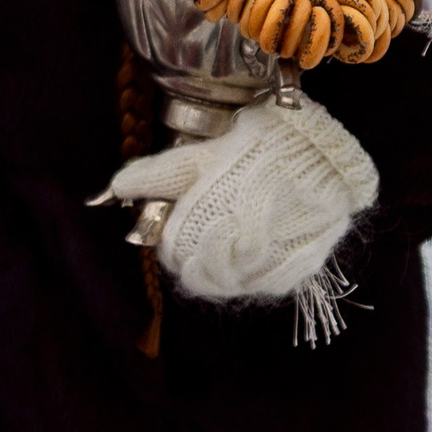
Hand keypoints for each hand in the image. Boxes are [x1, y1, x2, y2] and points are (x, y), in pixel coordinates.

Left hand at [106, 90, 378, 307]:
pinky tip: (262, 247)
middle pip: (199, 274)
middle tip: (214, 228)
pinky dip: (259, 270)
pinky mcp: (296, 268)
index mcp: (199, 225)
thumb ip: (157, 176)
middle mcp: (231, 252)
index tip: (185, 221)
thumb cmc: (254, 148)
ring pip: (232, 283)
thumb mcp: (200, 157)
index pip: (173, 253)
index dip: (174, 238)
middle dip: (198, 255)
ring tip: (238, 234)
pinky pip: (266, 283)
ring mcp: (266, 264)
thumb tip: (113, 189)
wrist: (319, 151)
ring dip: (228, 267)